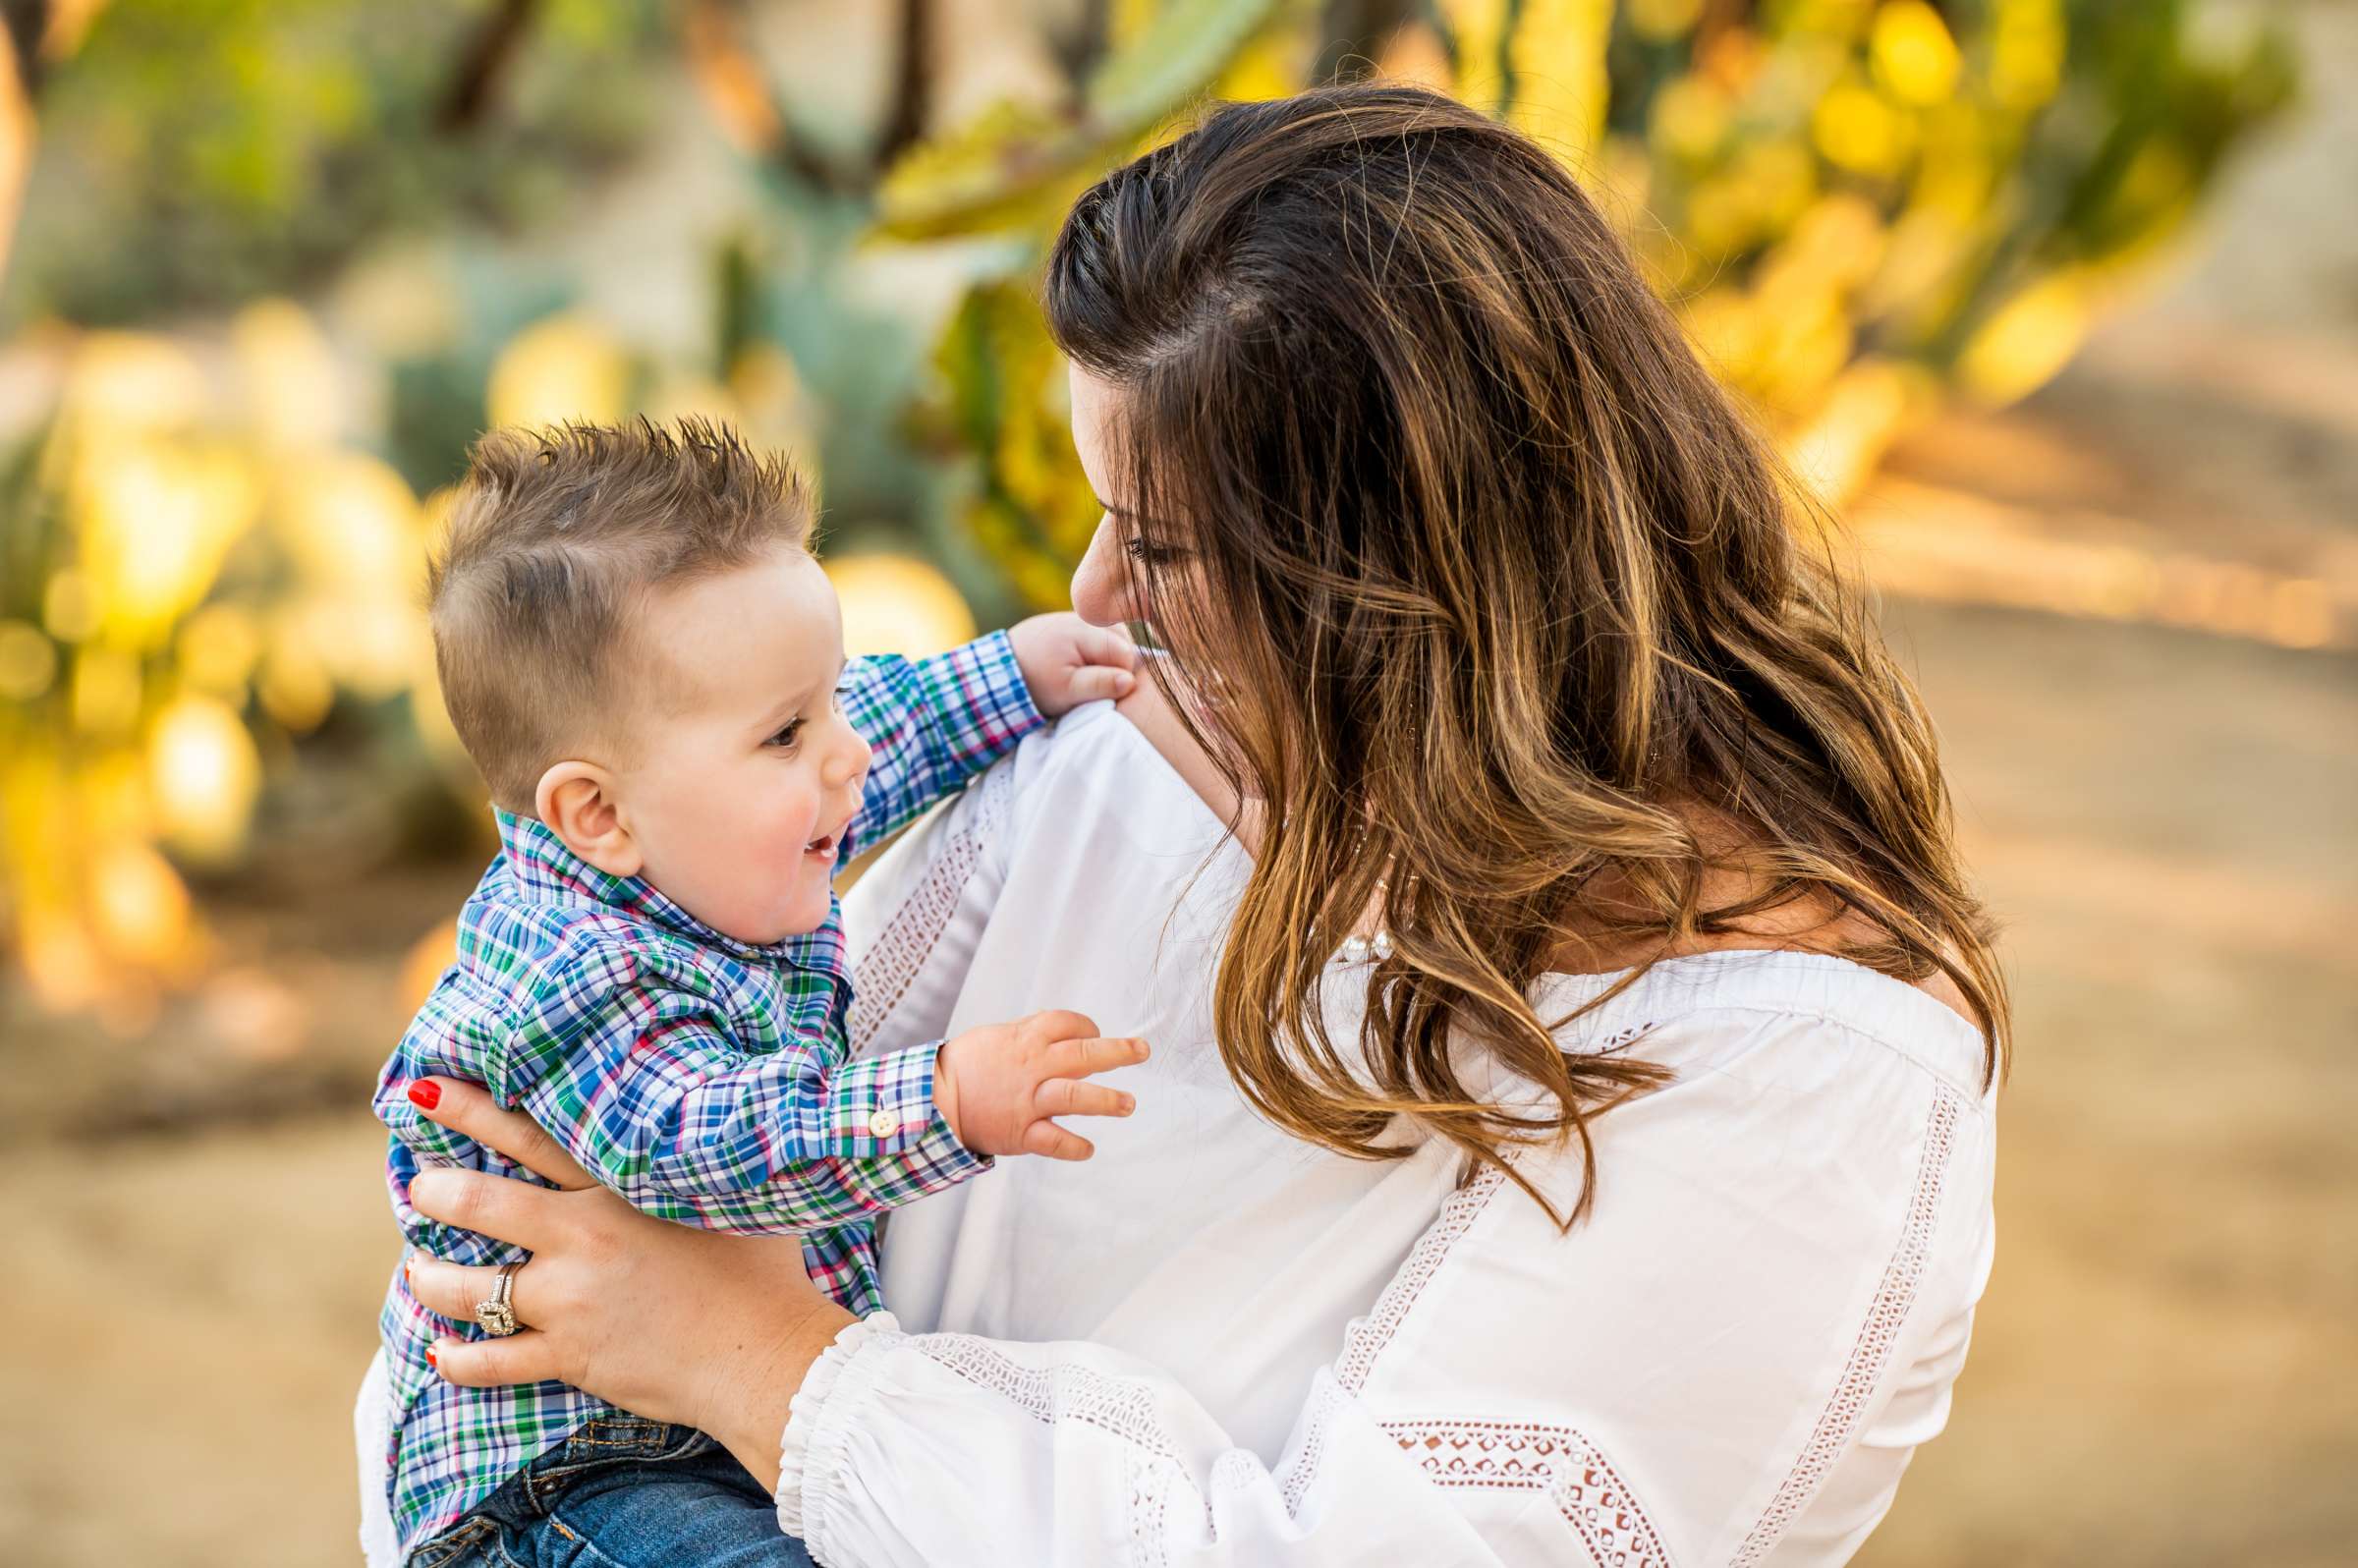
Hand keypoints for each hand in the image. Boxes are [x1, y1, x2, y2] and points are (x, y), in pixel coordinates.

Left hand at [398, 1077, 850, 1489]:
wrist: (765, 1353)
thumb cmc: (762, 1269)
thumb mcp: (732, 1195)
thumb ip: (698, 1161)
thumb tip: (704, 1121)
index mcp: (618, 1188)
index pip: (530, 1137)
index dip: (474, 1110)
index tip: (425, 1090)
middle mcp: (584, 1237)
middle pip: (481, 1205)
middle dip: (436, 1193)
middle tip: (418, 1187)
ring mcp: (571, 1300)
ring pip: (471, 1289)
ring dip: (432, 1280)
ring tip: (418, 1273)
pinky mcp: (571, 1356)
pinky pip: (491, 1362)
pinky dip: (458, 1359)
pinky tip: (441, 1351)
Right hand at [933, 1010, 1147, 1158]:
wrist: (932, 1100)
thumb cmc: (965, 1066)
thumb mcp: (995, 1036)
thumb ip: (1029, 1033)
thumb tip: (1057, 1027)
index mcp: (1025, 1040)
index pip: (1068, 1024)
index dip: (1088, 1026)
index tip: (1095, 1034)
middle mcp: (1032, 1067)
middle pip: (1083, 1054)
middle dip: (1118, 1051)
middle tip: (1142, 1051)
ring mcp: (1028, 1101)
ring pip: (1074, 1097)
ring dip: (1106, 1100)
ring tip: (1128, 1103)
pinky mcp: (1021, 1132)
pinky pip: (1053, 1141)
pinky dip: (1073, 1146)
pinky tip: (1088, 1148)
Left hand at [1007, 612, 1137, 716]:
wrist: (1003, 669)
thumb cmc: (1036, 683)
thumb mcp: (1067, 690)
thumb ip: (1099, 684)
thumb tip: (1129, 681)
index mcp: (1083, 631)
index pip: (1125, 653)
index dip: (1122, 676)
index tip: (1103, 691)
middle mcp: (1084, 617)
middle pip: (1124, 640)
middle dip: (1117, 664)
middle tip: (1093, 683)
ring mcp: (1079, 617)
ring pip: (1115, 636)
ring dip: (1109, 657)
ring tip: (1089, 673)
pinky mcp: (1074, 621)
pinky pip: (1101, 634)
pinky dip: (1099, 650)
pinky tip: (1085, 663)